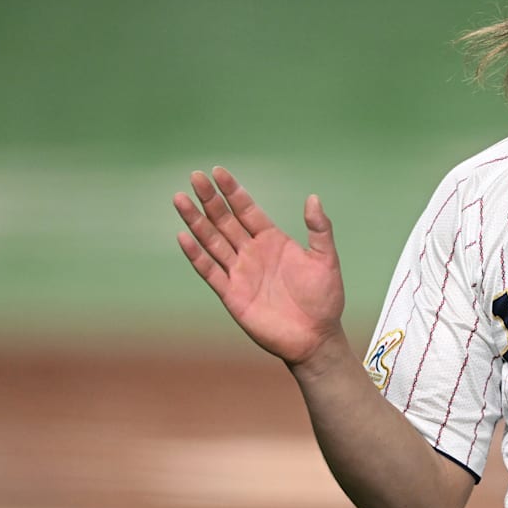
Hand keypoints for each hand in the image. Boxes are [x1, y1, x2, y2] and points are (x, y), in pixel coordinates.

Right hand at [174, 167, 344, 365]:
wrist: (315, 336)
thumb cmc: (324, 298)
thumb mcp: (326, 259)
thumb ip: (320, 229)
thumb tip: (313, 198)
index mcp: (273, 240)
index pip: (247, 210)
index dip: (233, 191)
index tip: (217, 172)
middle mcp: (252, 252)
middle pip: (225, 220)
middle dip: (210, 199)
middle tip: (195, 177)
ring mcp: (240, 272)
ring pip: (212, 241)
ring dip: (196, 221)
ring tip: (180, 199)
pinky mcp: (232, 294)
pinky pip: (210, 271)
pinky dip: (196, 255)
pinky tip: (184, 237)